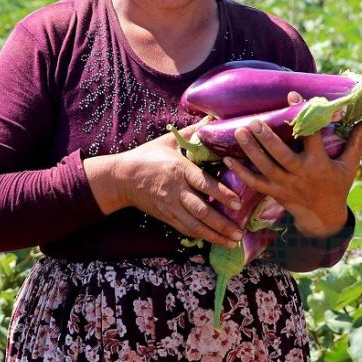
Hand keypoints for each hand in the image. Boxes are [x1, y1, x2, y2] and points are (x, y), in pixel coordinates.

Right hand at [85, 124, 245, 247]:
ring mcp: (169, 206)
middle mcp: (175, 190)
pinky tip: (215, 240)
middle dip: (222, 223)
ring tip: (233, 242)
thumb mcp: (168, 141)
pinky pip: (185, 229)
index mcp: (179, 169)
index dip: (221, 193)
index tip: (237, 202)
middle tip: (240, 232)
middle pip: (201, 210)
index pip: (203, 183)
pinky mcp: (165, 216)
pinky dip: (201, 236)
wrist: (121, 177)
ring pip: (194, 225)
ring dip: (215, 235)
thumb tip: (211, 119)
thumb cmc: (147, 156)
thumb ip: (190, 132)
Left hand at [225, 93, 361, 238]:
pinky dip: (241, 172)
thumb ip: (355, 144)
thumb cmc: (337, 186)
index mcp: (319, 163)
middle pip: (281, 155)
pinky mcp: (274, 192)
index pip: (311, 135)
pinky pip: (255, 182)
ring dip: (251, 150)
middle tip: (254, 120)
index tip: (292, 95)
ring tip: (239, 131)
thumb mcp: (349, 166)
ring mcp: (285, 185)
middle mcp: (301, 174)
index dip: (303, 115)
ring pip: (265, 166)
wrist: (323, 217)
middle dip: (267, 138)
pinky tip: (228, 159)